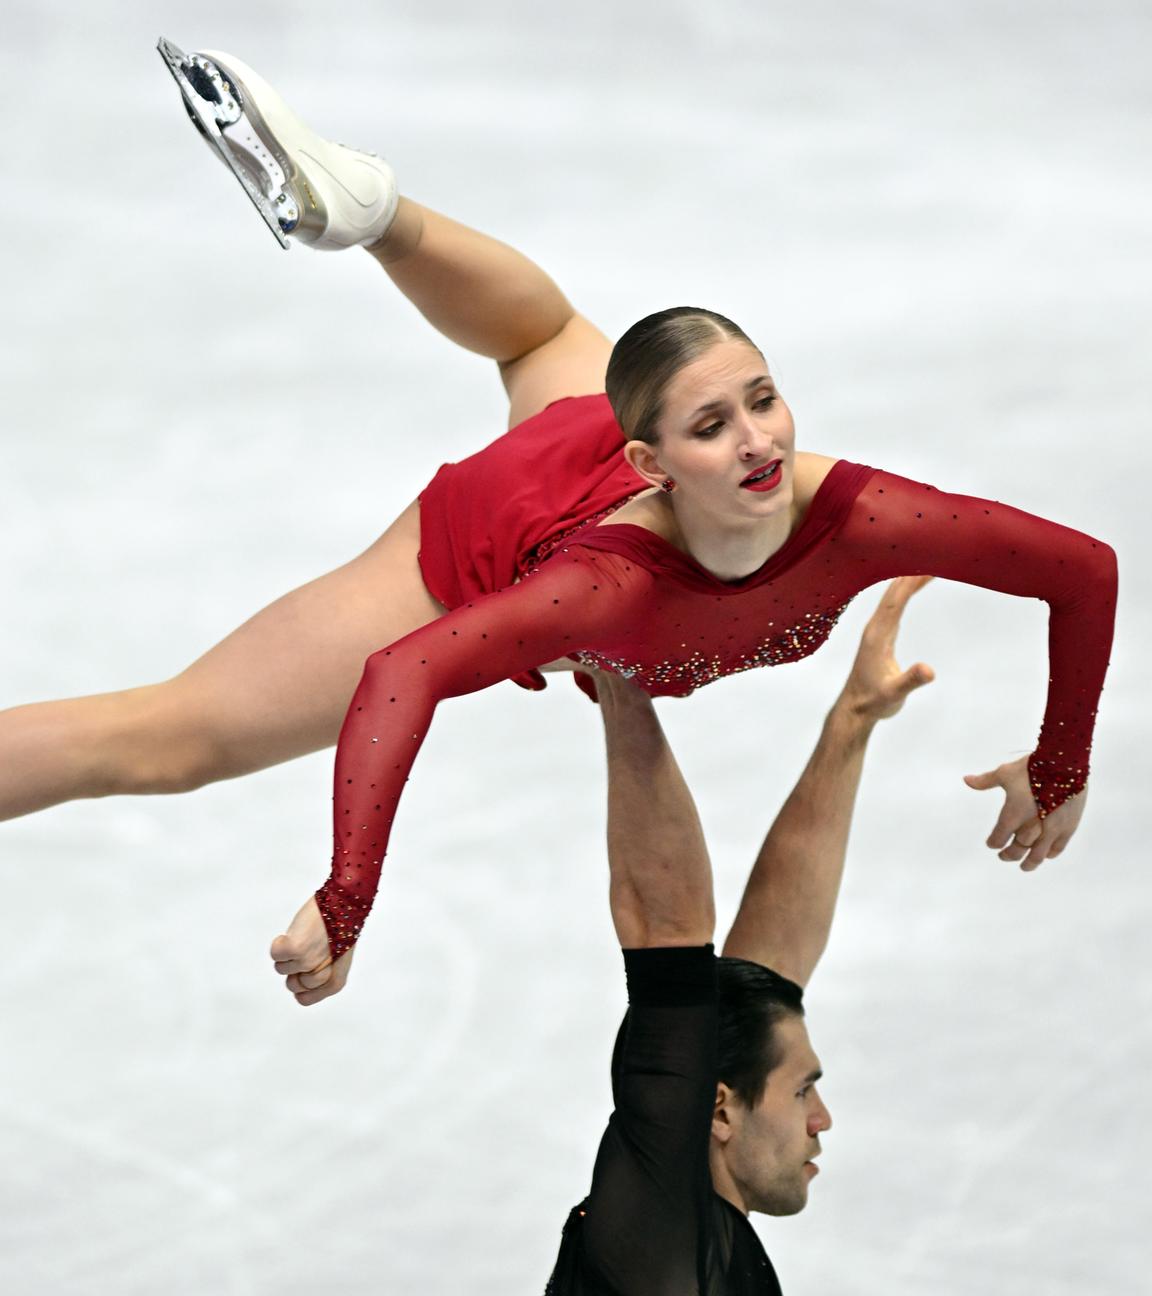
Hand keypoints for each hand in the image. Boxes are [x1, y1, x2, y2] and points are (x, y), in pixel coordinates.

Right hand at [270, 896, 354, 1005]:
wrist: (344, 902)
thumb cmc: (340, 927)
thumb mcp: (337, 956)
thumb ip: (319, 973)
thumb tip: (295, 982)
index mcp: (335, 982)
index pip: (303, 999)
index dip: (300, 984)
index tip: (306, 968)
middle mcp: (321, 976)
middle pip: (291, 985)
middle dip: (294, 967)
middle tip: (307, 947)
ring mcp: (307, 962)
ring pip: (281, 968)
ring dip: (288, 952)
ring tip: (305, 935)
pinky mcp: (296, 948)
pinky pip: (275, 954)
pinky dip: (279, 942)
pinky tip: (293, 933)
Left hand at [834, 576, 935, 725]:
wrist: (856, 709)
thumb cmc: (874, 701)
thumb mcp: (894, 694)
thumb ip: (910, 681)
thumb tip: (929, 670)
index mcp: (877, 636)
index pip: (894, 602)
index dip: (909, 583)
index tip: (927, 565)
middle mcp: (874, 628)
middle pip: (892, 593)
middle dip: (910, 572)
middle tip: (930, 552)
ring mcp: (876, 631)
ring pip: (891, 597)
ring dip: (906, 579)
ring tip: (925, 562)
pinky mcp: (880, 636)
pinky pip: (892, 606)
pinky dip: (903, 592)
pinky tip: (911, 586)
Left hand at [964, 757, 1086, 869]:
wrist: (1064, 764)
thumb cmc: (1032, 768)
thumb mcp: (1005, 773)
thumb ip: (985, 781)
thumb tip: (966, 780)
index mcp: (1013, 815)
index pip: (999, 837)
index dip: (993, 842)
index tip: (992, 844)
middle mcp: (1031, 827)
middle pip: (1017, 849)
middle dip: (1009, 854)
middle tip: (1004, 856)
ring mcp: (1051, 829)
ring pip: (1038, 854)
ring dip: (1029, 862)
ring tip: (1025, 866)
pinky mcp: (1068, 827)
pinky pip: (1057, 847)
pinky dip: (1050, 853)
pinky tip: (1045, 855)